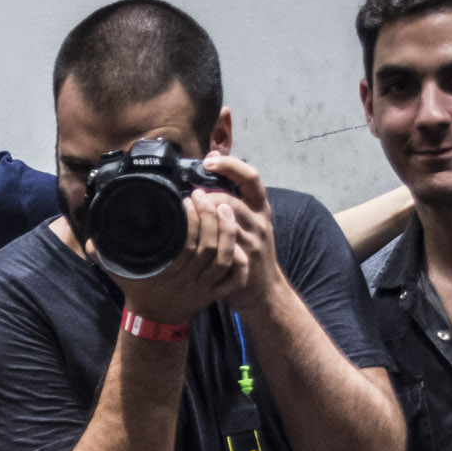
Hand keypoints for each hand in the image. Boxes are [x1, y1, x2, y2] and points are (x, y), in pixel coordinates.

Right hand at [105, 194, 249, 327]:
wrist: (154, 321)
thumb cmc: (139, 290)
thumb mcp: (119, 274)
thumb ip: (104, 256)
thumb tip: (90, 241)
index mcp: (168, 274)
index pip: (186, 244)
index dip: (191, 221)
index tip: (187, 200)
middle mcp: (189, 281)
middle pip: (208, 249)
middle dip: (211, 218)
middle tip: (206, 196)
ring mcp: (205, 289)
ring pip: (225, 260)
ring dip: (227, 233)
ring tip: (225, 207)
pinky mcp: (216, 294)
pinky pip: (235, 280)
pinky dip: (240, 262)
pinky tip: (239, 241)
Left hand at [192, 153, 290, 311]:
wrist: (265, 290)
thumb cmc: (251, 251)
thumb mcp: (250, 222)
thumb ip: (234, 201)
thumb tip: (208, 174)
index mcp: (260, 208)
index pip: (250, 176)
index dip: (230, 165)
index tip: (210, 160)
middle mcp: (259, 222)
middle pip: (231, 199)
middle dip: (206, 196)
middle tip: (189, 196)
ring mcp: (252, 243)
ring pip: (225, 223)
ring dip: (203, 217)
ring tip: (186, 214)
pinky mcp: (243, 262)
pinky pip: (222, 248)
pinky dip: (205, 241)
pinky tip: (189, 239)